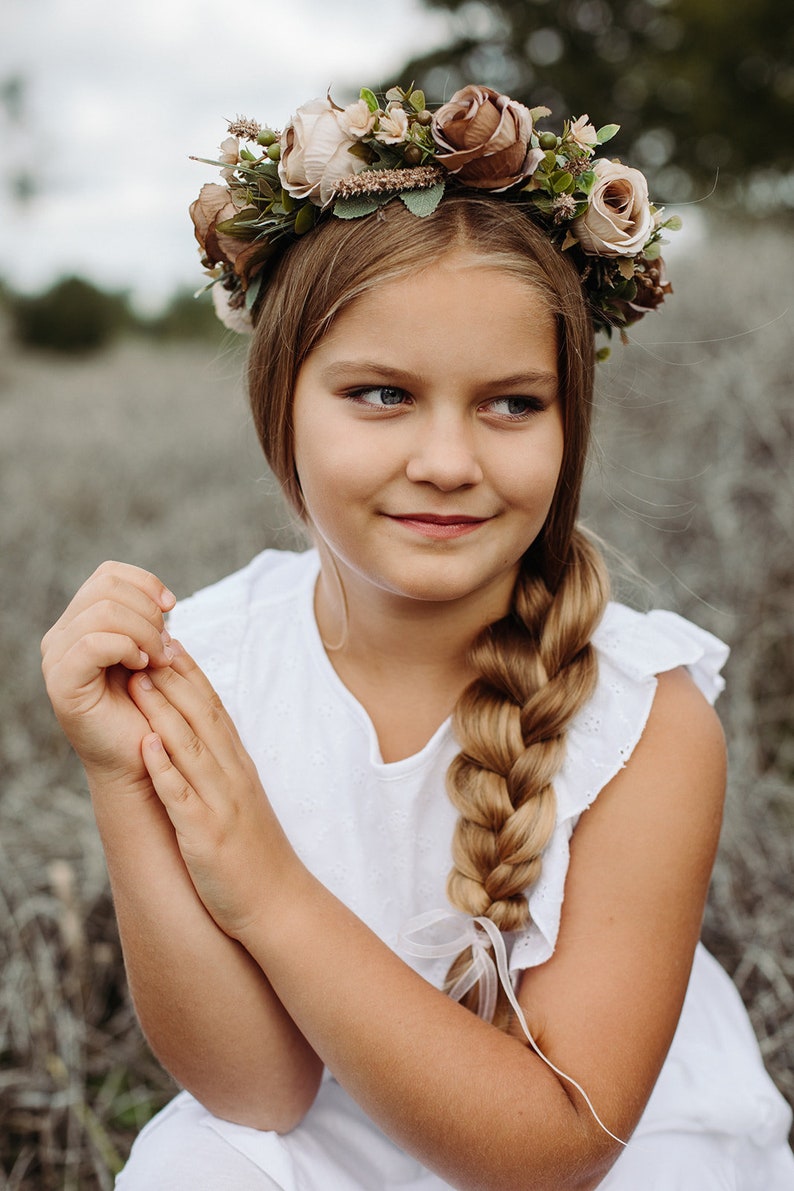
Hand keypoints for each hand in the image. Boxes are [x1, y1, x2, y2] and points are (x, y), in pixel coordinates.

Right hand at [41, 561, 176, 785]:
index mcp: (81, 623)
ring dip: (144, 632)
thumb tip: (163, 598)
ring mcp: (57, 659)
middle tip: (165, 646)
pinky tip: (144, 668)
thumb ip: (148, 621)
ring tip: (158, 660)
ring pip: (104, 611)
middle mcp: (62, 636)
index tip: (171, 607)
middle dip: (148, 612)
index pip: (109, 574)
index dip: (145, 583)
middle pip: (108, 588)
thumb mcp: (153, 653)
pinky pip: (94, 643)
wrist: (143, 759)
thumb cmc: (151, 709)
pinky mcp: (62, 683)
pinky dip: (128, 648)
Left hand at [128, 644, 296, 940]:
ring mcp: (221, 804)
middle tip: (148, 642)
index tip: (169, 641)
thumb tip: (193, 733)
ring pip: (190, 749)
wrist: (279, 902)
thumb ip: (218, 765)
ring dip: (163, 712)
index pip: (215, 709)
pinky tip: (145, 747)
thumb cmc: (254, 852)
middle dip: (174, 679)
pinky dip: (164, 770)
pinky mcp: (206, 835)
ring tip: (138, 681)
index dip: (192, 673)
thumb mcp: (239, 798)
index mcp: (238, 765)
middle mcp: (232, 776)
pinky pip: (182, 798)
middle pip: (202, 717)